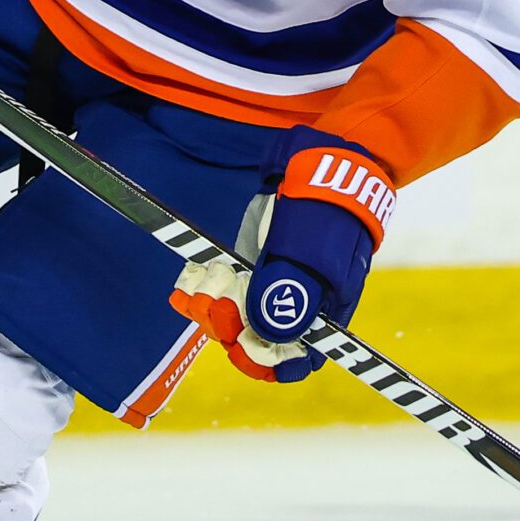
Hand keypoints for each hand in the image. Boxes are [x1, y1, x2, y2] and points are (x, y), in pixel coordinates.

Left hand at [170, 129, 396, 382]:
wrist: (320, 160)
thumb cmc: (326, 207)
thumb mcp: (311, 249)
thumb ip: (291, 293)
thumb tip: (268, 338)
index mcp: (325, 310)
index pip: (300, 359)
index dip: (267, 360)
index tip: (240, 343)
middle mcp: (298, 305)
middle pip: (257, 339)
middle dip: (230, 323)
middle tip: (217, 297)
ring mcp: (272, 285)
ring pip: (234, 317)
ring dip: (212, 303)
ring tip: (206, 277)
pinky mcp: (252, 265)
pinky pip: (223, 290)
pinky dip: (205, 286)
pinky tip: (193, 276)